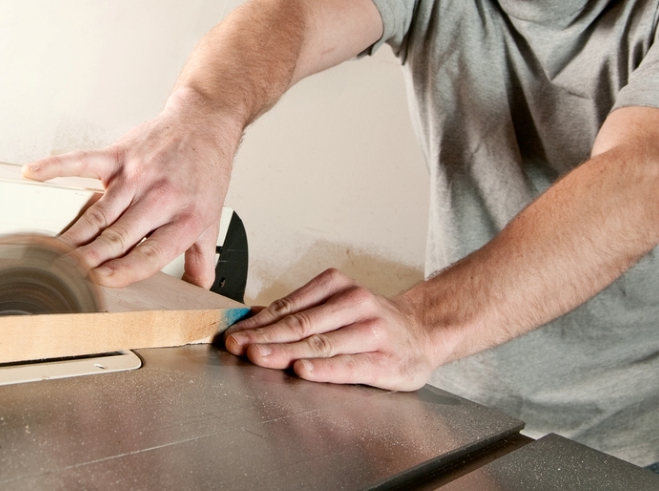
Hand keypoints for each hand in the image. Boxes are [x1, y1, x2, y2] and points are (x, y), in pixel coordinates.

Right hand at [21, 89, 241, 287]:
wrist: (204, 124)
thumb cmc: (205, 171)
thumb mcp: (211, 219)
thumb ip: (201, 258)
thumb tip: (198, 291)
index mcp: (185, 219)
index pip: (151, 253)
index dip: (125, 270)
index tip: (101, 281)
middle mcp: (160, 198)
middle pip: (119, 235)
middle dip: (90, 258)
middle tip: (66, 274)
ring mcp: (138, 175)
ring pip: (100, 211)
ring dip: (75, 233)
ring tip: (52, 251)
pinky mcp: (121, 154)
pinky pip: (84, 160)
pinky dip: (56, 166)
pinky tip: (33, 174)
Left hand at [224, 269, 438, 390]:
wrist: (424, 331)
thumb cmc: (373, 321)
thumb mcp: (337, 304)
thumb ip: (300, 311)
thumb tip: (253, 317)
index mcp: (338, 287)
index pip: (290, 306)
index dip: (259, 322)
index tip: (234, 334)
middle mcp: (355, 305)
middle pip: (301, 324)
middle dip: (265, 337)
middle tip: (237, 347)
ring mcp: (371, 332)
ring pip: (321, 344)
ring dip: (285, 352)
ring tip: (258, 357)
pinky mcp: (385, 361)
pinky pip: (349, 365)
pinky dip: (324, 369)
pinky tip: (303, 371)